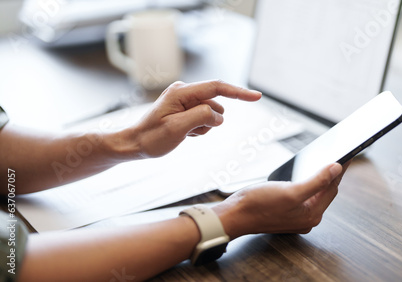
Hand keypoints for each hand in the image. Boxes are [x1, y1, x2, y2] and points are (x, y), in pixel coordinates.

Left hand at [125, 80, 260, 157]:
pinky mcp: (185, 108)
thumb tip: (219, 115)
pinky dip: (199, 128)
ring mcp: (185, 100)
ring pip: (211, 113)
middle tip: (188, 132)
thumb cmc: (151, 137)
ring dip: (203, 127)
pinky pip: (204, 118)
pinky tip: (184, 133)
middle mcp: (184, 91)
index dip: (239, 92)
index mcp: (181, 92)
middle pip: (214, 104)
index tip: (257, 96)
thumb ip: (201, 117)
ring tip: (184, 133)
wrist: (135, 144)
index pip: (217, 87)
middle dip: (209, 121)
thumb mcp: (177, 129)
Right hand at [214, 162, 349, 238]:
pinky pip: (304, 196)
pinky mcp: (286, 212)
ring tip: (325, 162)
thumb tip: (336, 169)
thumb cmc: (259, 205)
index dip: (339, 170)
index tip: (347, 154)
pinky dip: (308, 184)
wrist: (235, 215)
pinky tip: (305, 175)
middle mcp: (307, 218)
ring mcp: (296, 216)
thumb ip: (317, 181)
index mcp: (312, 214)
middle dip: (332, 174)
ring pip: (315, 193)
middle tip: (339, 155)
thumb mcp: (291, 191)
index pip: (332, 188)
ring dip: (319, 178)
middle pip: (325, 191)